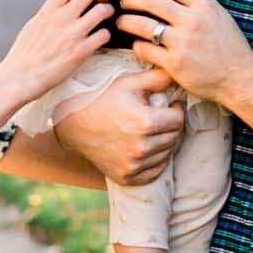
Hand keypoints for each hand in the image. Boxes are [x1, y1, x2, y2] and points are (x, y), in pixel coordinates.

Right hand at [0, 0, 112, 101]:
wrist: (18, 78)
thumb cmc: (25, 54)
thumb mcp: (35, 24)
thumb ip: (51, 11)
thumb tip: (62, 1)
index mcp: (49, 9)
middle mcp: (61, 18)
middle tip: (103, 0)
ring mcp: (72, 34)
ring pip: (103, 10)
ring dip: (109, 12)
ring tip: (105, 19)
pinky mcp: (81, 52)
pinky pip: (105, 35)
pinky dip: (106, 35)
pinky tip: (100, 40)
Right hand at [53, 67, 185, 185]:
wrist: (74, 125)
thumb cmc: (102, 100)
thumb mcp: (128, 83)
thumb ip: (157, 78)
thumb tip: (178, 75)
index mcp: (145, 123)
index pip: (179, 119)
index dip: (177, 110)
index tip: (170, 105)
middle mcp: (141, 148)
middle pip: (175, 138)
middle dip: (172, 126)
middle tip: (162, 117)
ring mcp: (134, 165)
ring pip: (167, 154)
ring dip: (165, 142)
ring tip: (152, 130)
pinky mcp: (127, 177)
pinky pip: (155, 171)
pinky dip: (156, 161)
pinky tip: (147, 147)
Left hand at [119, 0, 252, 103]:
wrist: (238, 78)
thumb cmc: (230, 45)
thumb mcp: (221, 14)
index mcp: (202, 5)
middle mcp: (192, 21)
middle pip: (150, 0)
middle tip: (124, 1)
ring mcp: (182, 43)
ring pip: (142, 25)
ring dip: (126, 21)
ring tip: (122, 22)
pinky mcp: (174, 64)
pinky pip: (145, 49)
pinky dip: (137, 45)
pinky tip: (138, 44)